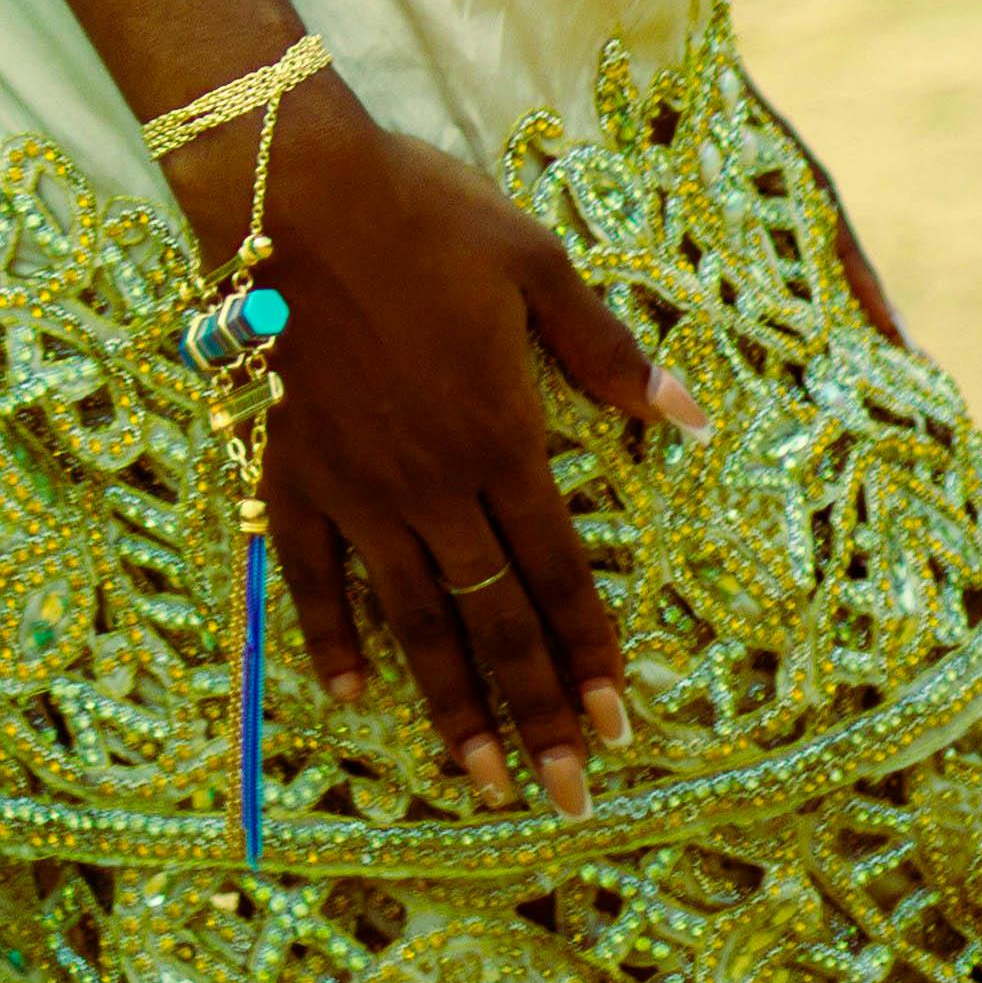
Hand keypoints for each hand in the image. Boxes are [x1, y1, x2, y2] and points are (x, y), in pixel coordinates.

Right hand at [188, 76, 705, 817]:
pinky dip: (328, 635)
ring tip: (483, 780)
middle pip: (495, 619)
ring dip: (451, 705)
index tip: (622, 725)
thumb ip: (608, 352)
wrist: (288, 186)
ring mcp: (357, 485)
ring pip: (412, 617)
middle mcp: (434, 484)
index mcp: (502, 437)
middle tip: (569, 796)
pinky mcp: (291, 467)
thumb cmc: (422, 213)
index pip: (560, 573)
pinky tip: (349, 693)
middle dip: (539, 713)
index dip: (593, 653)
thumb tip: (692, 420)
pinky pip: (308, 572)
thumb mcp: (535, 264)